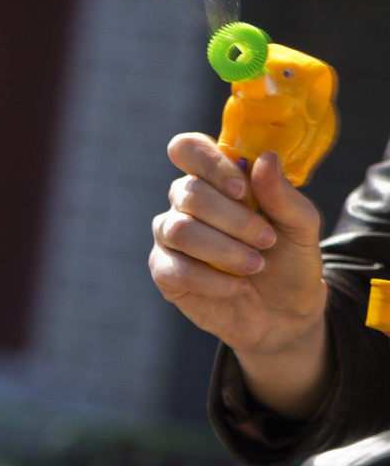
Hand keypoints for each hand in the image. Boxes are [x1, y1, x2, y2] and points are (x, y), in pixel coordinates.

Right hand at [150, 133, 329, 416]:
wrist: (285, 316)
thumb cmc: (288, 263)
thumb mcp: (301, 228)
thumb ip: (283, 195)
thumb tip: (265, 159)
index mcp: (215, 181)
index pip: (188, 149)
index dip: (209, 163)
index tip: (243, 189)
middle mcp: (186, 204)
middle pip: (187, 191)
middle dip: (233, 219)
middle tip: (266, 240)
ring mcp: (171, 237)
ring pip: (178, 229)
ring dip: (223, 249)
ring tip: (255, 265)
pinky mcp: (165, 271)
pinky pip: (175, 267)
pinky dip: (211, 280)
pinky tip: (235, 287)